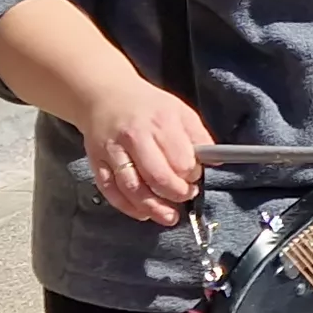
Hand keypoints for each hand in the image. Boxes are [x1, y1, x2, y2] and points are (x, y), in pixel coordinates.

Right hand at [69, 77, 212, 226]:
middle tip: (186, 196)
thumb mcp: (180, 111)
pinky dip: (127, 207)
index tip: (195, 179)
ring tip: (169, 216)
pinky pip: (111, 191)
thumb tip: (215, 161)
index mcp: (160, 122)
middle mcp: (135, 137)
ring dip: (153, 208)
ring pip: (133, 188)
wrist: (104, 96)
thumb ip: (198, 136)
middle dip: (176, 193)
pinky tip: (143, 213)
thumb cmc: (148, 107)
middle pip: (157, 176)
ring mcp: (113, 152)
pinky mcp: (97, 163)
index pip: (181, 160)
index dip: (191, 175)